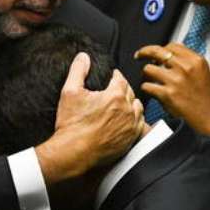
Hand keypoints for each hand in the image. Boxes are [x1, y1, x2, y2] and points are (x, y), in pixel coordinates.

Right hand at [36, 53, 143, 182]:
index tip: (111, 76)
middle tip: (114, 89)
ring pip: (138, 108)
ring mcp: (130, 126)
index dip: (115, 75)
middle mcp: (127, 110)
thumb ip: (78, 70)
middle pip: (130, 92)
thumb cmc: (72, 125)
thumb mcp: (70, 91)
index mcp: (115, 96)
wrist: (74, 151)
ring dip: (131, 103)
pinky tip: (127, 119)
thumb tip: (83, 57)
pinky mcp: (130, 140)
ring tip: (122, 103)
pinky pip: (139, 125)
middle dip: (122, 88)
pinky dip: (135, 119)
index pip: (121, 79)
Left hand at [136, 43, 209, 134]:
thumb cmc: (206, 98)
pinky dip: (146, 89)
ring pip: (147, 69)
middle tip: (139, 55)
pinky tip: (152, 91)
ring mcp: (175, 81)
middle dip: (144, 52)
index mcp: (196, 61)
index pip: (171, 45)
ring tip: (150, 80)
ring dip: (146, 75)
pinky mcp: (166, 94)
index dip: (160, 48)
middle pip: (156, 52)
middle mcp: (185, 68)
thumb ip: (188, 61)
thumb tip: (170, 52)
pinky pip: (146, 86)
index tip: (154, 52)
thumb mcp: (204, 72)